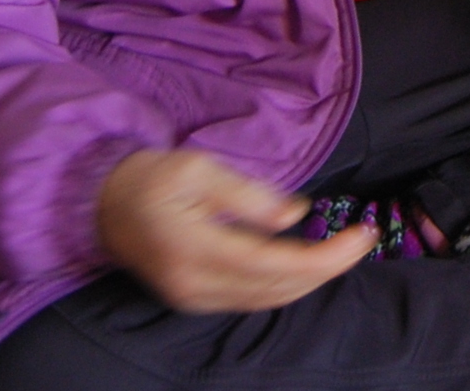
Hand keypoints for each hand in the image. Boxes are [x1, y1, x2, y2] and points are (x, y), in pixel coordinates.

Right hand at [96, 148, 370, 312]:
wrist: (104, 205)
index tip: (363, 236)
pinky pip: (251, 300)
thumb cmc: (153, 177)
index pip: (274, 266)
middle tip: (365, 238)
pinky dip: (286, 284)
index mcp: (195, 248)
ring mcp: (192, 298)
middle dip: (328, 268)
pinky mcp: (194, 299)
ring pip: (266, 300)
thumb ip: (248, 195)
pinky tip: (308, 263)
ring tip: (345, 248)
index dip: (325, 257)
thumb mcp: (199, 168)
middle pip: (276, 290)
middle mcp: (194, 284)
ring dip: (311, 279)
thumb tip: (295, 216)